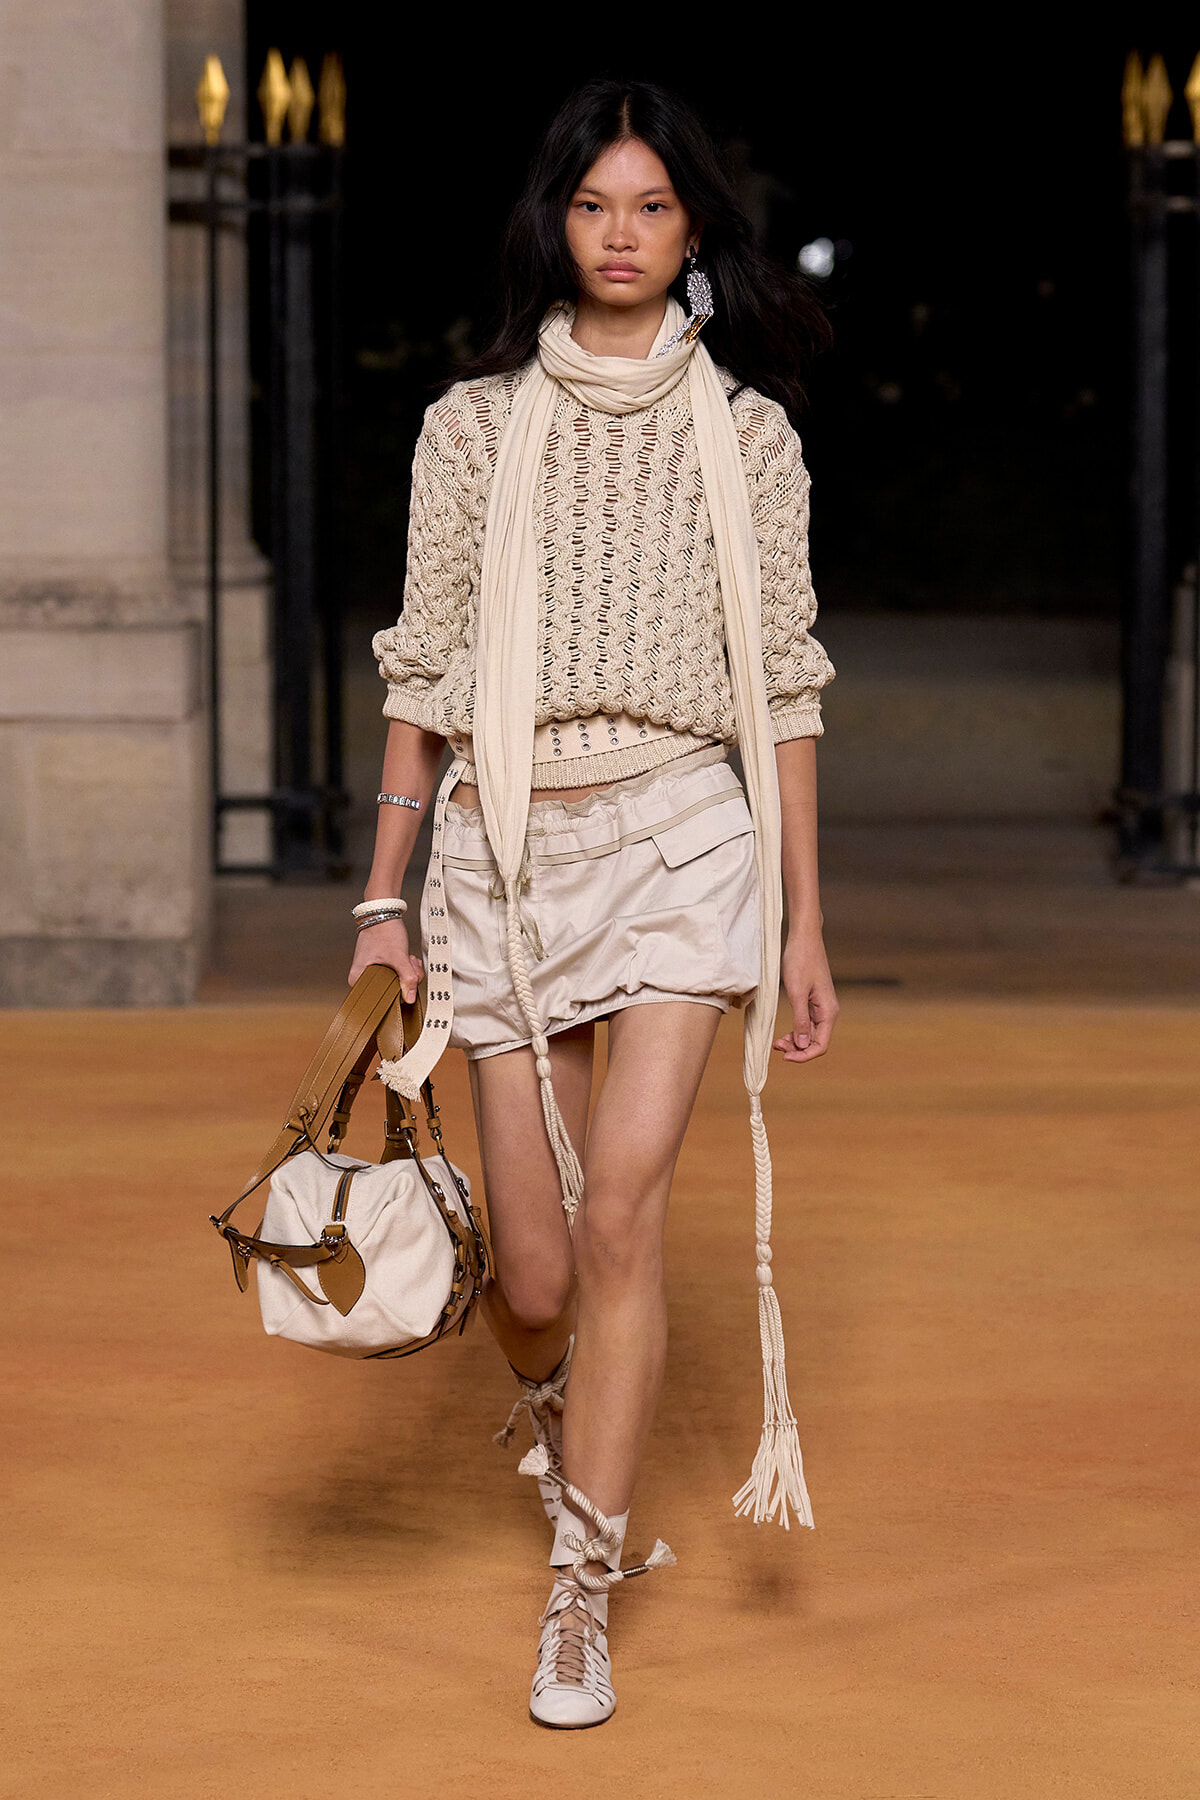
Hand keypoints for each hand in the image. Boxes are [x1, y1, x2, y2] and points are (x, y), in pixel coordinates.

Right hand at [347, 917, 422, 1002]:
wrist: (383, 912)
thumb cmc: (383, 931)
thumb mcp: (399, 957)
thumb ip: (408, 978)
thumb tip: (411, 998)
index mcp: (358, 980)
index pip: (382, 999)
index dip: (400, 992)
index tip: (408, 979)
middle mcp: (362, 978)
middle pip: (391, 991)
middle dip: (407, 978)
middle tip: (409, 963)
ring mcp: (372, 973)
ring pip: (396, 982)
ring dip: (408, 971)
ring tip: (408, 957)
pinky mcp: (380, 967)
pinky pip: (397, 974)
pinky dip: (405, 967)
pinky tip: (407, 958)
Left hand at [774, 928, 837, 1062]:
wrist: (804, 938)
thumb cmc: (800, 960)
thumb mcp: (797, 992)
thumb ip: (800, 1020)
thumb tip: (802, 1044)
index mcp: (828, 1012)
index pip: (820, 1045)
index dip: (804, 1055)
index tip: (784, 1056)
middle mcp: (828, 1012)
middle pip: (815, 1042)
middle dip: (797, 1049)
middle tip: (776, 1047)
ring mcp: (821, 1007)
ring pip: (810, 1034)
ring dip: (795, 1041)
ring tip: (777, 1042)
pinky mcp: (813, 1001)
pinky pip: (806, 1024)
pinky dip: (795, 1031)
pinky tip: (782, 1034)